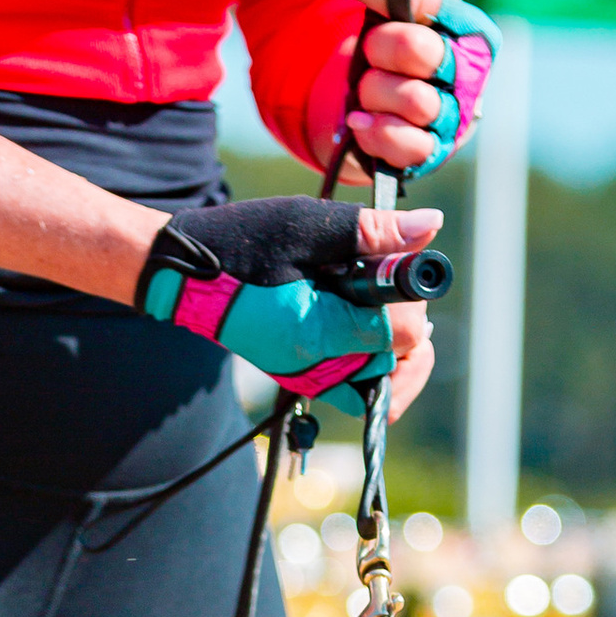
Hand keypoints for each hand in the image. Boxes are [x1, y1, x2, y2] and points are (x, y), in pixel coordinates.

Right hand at [134, 188, 441, 421]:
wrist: (185, 275)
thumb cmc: (238, 244)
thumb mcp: (307, 226)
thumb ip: (373, 231)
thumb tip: (430, 228)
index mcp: (315, 333)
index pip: (399, 334)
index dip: (412, 297)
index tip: (396, 265)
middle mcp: (315, 369)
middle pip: (398, 361)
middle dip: (407, 321)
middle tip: (387, 282)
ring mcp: (310, 380)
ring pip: (382, 383)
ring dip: (393, 346)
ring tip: (378, 303)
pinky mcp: (305, 379)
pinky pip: (356, 390)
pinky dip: (372, 364)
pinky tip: (365, 326)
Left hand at [303, 0, 497, 187]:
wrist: (398, 112)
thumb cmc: (398, 47)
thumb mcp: (392, 5)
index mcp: (466, 24)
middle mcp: (470, 69)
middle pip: (416, 48)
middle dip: (377, 47)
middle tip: (369, 50)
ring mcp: (456, 114)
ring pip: (412, 99)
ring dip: (373, 91)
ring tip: (366, 90)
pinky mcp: (435, 152)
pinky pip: (407, 143)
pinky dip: (377, 130)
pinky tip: (359, 121)